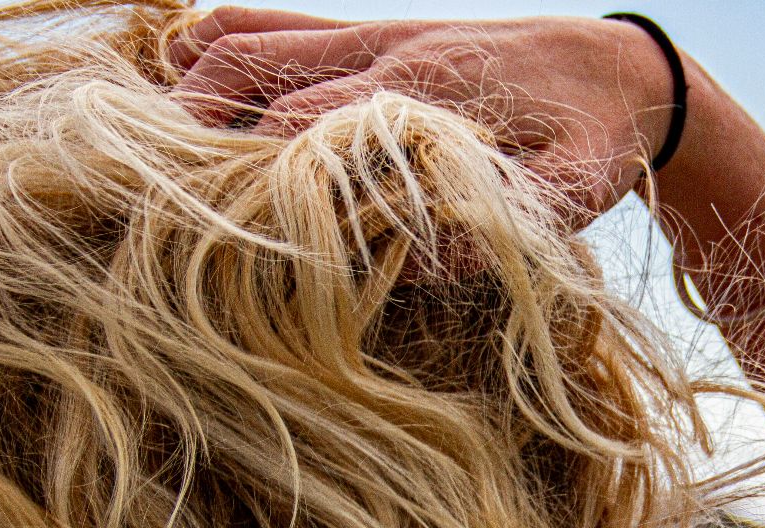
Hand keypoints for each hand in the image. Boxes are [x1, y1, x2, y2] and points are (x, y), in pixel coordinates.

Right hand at [169, 6, 676, 226]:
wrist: (622, 70)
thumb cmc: (594, 142)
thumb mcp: (569, 196)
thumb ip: (500, 227)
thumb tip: (420, 266)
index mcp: (424, 94)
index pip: (307, 130)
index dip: (251, 176)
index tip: (207, 226)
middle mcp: (384, 53)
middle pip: (255, 79)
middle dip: (195, 135)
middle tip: (148, 196)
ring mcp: (370, 35)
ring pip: (249, 42)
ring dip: (189, 88)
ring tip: (142, 149)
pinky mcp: (368, 33)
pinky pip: (273, 23)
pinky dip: (216, 41)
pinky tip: (178, 77)